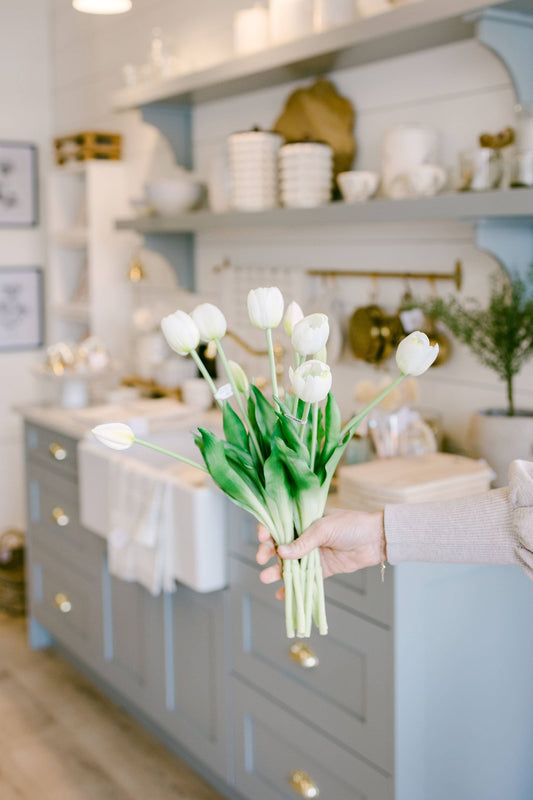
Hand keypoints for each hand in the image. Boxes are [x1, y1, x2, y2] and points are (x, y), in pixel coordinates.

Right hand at [256, 509, 385, 598]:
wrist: (376, 539)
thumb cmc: (351, 525)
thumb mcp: (325, 528)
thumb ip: (304, 542)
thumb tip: (281, 552)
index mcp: (303, 520)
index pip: (280, 524)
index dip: (268, 530)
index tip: (262, 538)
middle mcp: (304, 537)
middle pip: (280, 545)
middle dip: (267, 552)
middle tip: (261, 559)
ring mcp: (312, 554)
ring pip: (289, 564)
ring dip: (276, 571)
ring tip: (265, 578)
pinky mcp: (321, 570)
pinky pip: (304, 580)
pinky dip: (293, 588)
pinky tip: (281, 595)